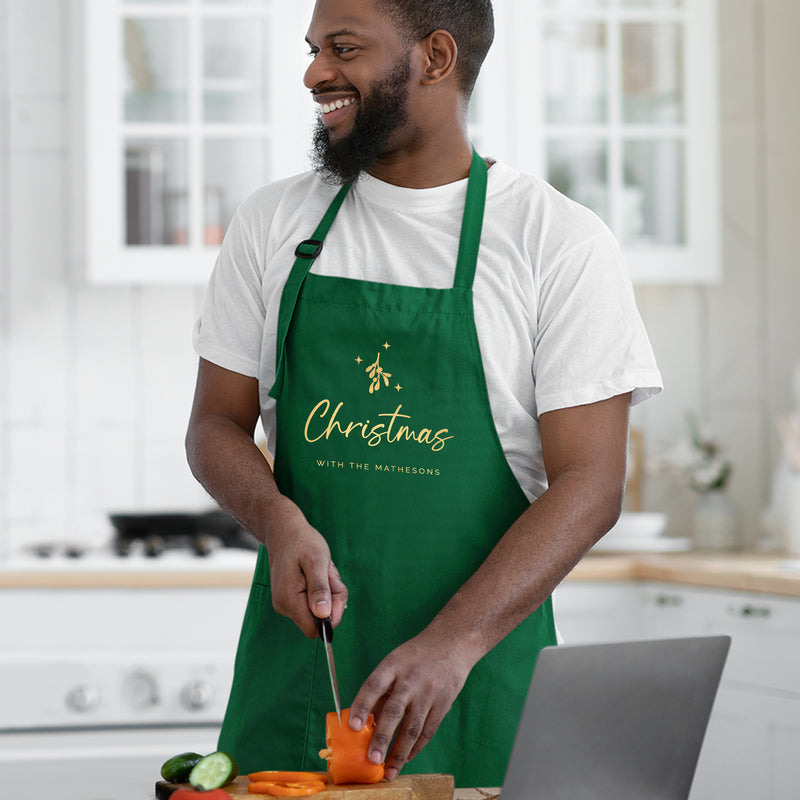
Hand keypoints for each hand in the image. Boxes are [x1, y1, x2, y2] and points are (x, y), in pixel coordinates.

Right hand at [265, 502, 347, 636]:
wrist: (284, 530)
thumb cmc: (302, 542)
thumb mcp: (317, 561)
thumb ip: (320, 589)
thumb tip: (323, 615)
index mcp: (289, 600)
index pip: (314, 629)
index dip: (331, 616)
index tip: (334, 589)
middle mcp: (284, 606)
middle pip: (318, 620)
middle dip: (331, 600)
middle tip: (329, 574)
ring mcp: (285, 604)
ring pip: (317, 611)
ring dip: (327, 592)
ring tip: (321, 570)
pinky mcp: (289, 599)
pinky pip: (312, 603)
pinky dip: (321, 590)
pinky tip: (316, 573)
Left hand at [348, 628, 472, 780]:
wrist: (452, 643)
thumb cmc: (416, 656)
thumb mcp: (394, 662)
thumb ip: (381, 690)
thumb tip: (365, 721)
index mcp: (393, 664)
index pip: (374, 685)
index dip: (362, 706)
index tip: (352, 726)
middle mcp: (410, 679)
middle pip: (394, 711)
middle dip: (382, 738)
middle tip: (372, 760)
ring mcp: (428, 692)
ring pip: (413, 727)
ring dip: (399, 752)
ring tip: (389, 771)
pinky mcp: (443, 703)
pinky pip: (428, 730)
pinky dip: (416, 748)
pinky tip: (406, 758)